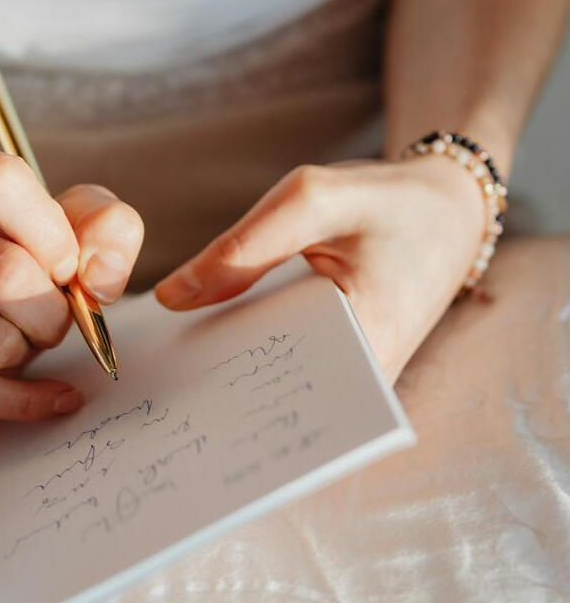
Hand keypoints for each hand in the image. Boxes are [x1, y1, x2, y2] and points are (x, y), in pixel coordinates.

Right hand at [0, 148, 143, 419]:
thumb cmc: (21, 257)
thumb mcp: (73, 225)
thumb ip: (107, 228)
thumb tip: (99, 276)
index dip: (51, 231)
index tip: (68, 265)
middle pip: (3, 272)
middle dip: (54, 310)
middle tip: (54, 315)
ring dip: (30, 351)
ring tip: (21, 337)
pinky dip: (29, 401)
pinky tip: (54, 394)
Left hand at [154, 156, 486, 382]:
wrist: (444, 212)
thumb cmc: (385, 204)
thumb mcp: (315, 200)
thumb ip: (242, 248)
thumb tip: (170, 298)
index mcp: (368, 346)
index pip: (285, 394)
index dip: (229, 402)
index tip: (179, 402)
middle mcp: (360, 380)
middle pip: (272, 402)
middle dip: (217, 398)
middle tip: (157, 400)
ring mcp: (346, 378)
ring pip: (270, 391)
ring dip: (224, 381)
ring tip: (166, 381)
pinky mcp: (331, 364)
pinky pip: (277, 368)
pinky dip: (241, 356)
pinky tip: (196, 352)